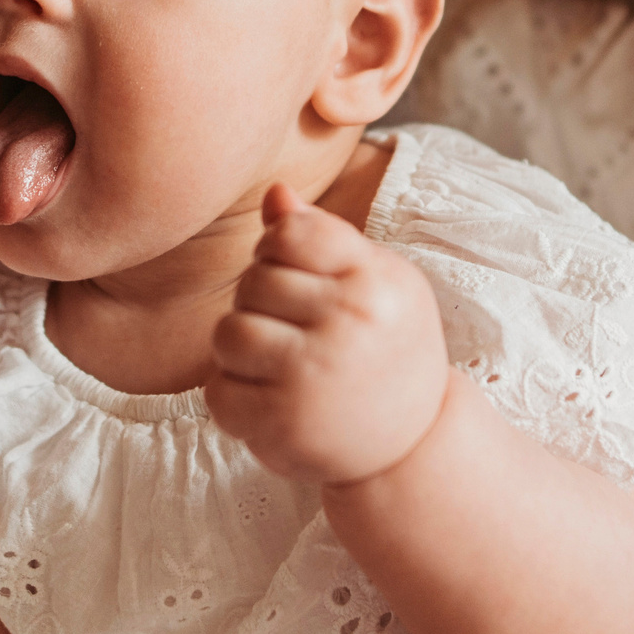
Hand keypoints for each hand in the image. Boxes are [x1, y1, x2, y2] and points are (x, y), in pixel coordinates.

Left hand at [206, 184, 451, 484]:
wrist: (414, 441)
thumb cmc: (387, 344)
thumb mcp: (376, 280)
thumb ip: (322, 236)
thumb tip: (274, 192)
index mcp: (374, 280)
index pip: (289, 234)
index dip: (277, 250)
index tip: (295, 274)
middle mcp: (348, 323)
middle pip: (254, 282)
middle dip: (259, 301)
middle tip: (290, 327)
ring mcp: (313, 376)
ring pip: (229, 334)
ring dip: (241, 348)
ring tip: (273, 360)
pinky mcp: (283, 426)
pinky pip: (219, 392)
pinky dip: (233, 395)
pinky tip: (267, 397)